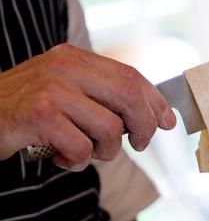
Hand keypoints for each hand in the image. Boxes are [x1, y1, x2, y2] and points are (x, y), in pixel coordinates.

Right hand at [0, 43, 175, 169]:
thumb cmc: (28, 111)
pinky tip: (61, 158)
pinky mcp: (39, 114)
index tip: (168, 121)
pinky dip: (77, 161)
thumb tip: (155, 116)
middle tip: (140, 144)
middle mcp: (65, 67)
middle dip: (145, 125)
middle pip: (129, 96)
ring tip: (87, 153)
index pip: (131, 76)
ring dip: (106, 151)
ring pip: (109, 127)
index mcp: (76, 58)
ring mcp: (52, 88)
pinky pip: (81, 147)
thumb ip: (103, 97)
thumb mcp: (66, 93)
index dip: (155, 100)